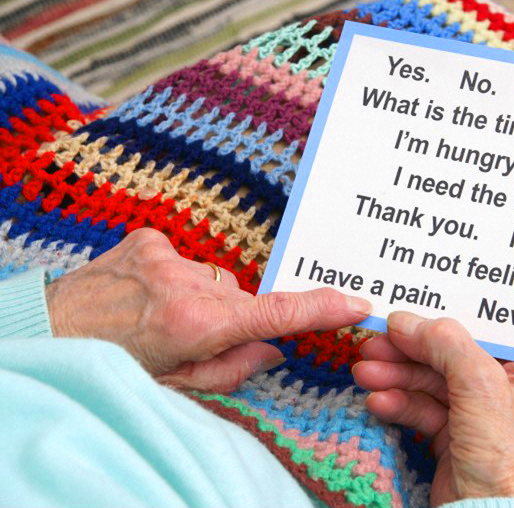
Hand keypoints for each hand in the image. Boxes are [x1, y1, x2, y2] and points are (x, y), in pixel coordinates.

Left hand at [45, 228, 370, 391]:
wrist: (46, 329)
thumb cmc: (110, 368)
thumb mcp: (174, 387)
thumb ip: (232, 369)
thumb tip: (272, 350)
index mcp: (196, 325)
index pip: (275, 315)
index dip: (319, 310)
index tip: (354, 305)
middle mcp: (186, 284)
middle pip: (242, 298)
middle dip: (232, 317)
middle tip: (193, 338)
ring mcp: (166, 255)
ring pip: (215, 279)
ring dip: (202, 297)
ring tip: (160, 315)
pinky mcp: (149, 239)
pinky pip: (186, 259)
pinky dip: (177, 278)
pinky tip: (146, 293)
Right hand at [353, 312, 513, 507]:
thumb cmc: (504, 466)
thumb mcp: (481, 390)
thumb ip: (448, 346)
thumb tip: (408, 321)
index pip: (489, 327)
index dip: (450, 314)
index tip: (412, 307)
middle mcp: (507, 386)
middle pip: (451, 350)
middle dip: (410, 347)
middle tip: (377, 340)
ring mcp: (477, 411)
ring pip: (430, 377)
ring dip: (396, 373)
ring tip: (365, 372)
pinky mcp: (453, 432)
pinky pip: (421, 406)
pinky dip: (398, 402)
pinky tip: (378, 402)